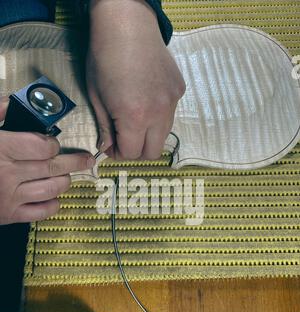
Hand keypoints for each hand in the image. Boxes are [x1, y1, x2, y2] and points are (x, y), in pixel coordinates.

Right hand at [0, 98, 95, 224]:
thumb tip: (13, 103)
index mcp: (0, 149)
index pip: (42, 147)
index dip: (53, 144)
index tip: (53, 143)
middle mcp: (8, 174)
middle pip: (53, 167)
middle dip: (74, 162)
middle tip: (87, 159)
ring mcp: (9, 197)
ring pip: (51, 189)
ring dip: (65, 181)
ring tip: (68, 176)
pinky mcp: (9, 215)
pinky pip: (41, 212)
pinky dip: (53, 205)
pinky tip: (53, 197)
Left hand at [86, 0, 185, 159]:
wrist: (127, 23)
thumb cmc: (104, 57)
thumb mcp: (97, 96)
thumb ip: (105, 128)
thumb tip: (107, 149)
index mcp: (134, 117)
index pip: (132, 154)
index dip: (119, 154)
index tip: (112, 146)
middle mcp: (158, 114)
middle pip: (153, 152)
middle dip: (137, 151)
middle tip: (125, 139)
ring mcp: (172, 102)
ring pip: (164, 135)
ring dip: (149, 135)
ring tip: (135, 119)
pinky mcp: (179, 90)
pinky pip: (170, 114)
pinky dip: (158, 115)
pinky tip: (146, 98)